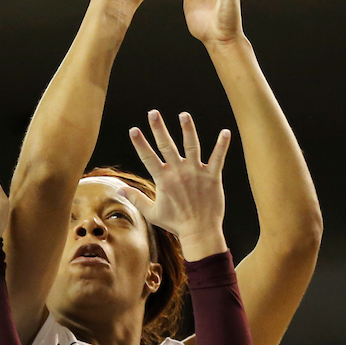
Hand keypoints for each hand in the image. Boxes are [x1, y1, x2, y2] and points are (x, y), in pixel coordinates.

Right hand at [126, 111, 229, 261]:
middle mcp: (179, 173)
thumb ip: (136, 198)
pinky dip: (222, 145)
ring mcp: (196, 173)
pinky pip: (218, 158)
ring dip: (188, 129)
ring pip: (192, 146)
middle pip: (167, 146)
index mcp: (163, 180)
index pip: (148, 157)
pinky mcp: (213, 177)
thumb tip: (119, 188)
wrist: (199, 232)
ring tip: (183, 115)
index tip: (133, 129)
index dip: (140, 143)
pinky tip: (226, 132)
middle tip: (153, 113)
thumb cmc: (175, 223)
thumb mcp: (152, 213)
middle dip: (159, 128)